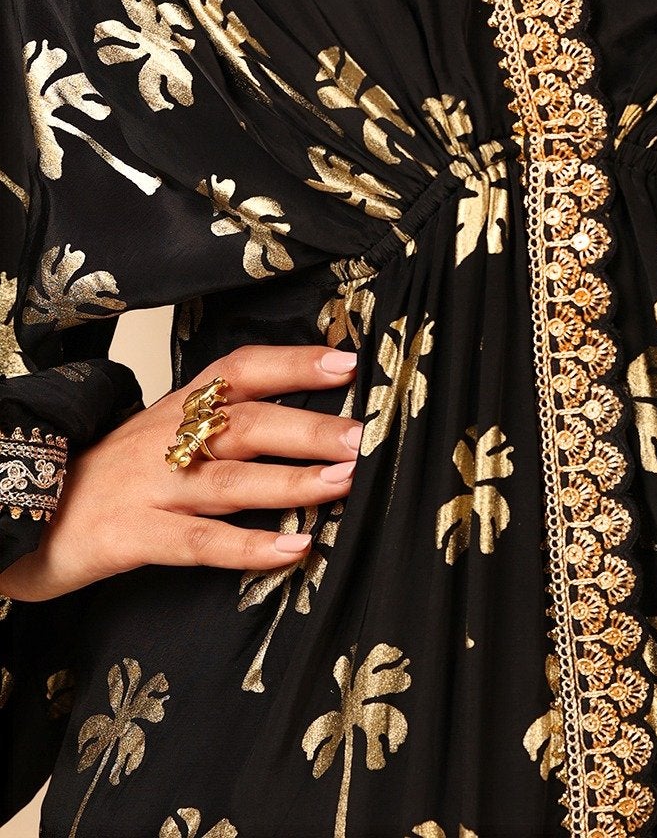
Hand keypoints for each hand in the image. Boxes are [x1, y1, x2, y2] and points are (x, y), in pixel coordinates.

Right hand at [0, 344, 362, 602]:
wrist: (19, 515)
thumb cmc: (104, 477)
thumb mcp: (157, 435)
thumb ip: (216, 423)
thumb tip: (302, 418)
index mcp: (177, 409)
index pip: (240, 370)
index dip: (292, 363)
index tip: (348, 364)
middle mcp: (166, 439)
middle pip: (245, 423)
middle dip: (308, 426)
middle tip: (362, 434)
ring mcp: (148, 487)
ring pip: (229, 479)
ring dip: (292, 481)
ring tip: (344, 483)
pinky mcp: (131, 537)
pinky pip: (197, 543)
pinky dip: (246, 547)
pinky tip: (291, 551)